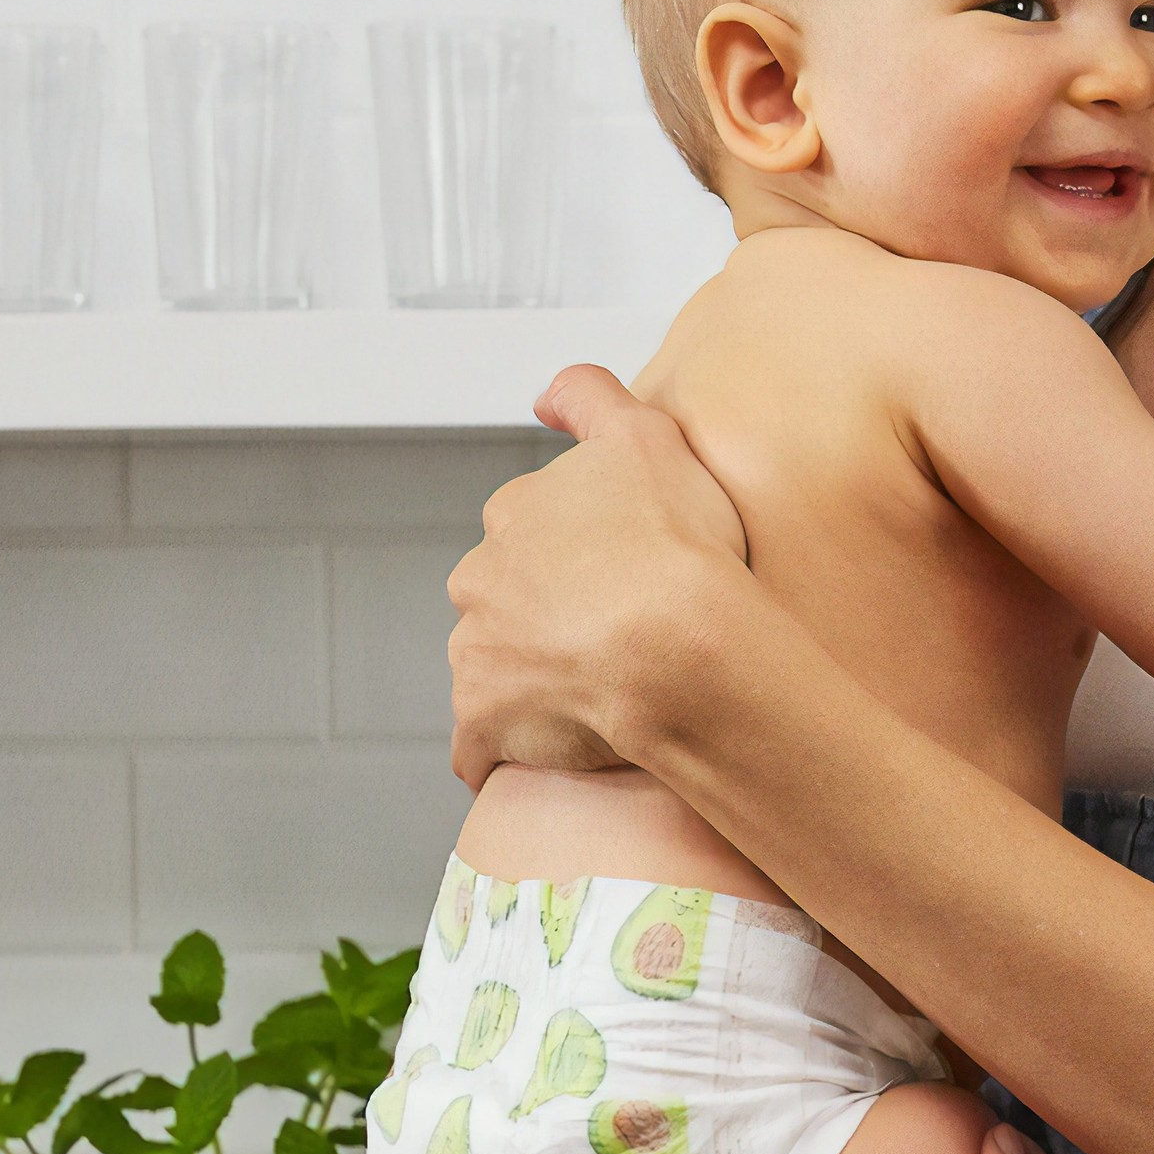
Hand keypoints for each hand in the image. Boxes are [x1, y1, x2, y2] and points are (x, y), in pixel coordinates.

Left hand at [444, 366, 754, 787]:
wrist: (677, 648)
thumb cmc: (678, 547)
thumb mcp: (645, 436)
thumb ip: (591, 397)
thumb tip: (543, 395)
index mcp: (515, 515)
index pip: (530, 534)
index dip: (577, 560)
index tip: (617, 582)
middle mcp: (479, 578)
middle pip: (502, 600)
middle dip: (539, 619)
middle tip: (608, 643)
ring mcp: (475, 652)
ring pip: (492, 667)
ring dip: (527, 683)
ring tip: (593, 703)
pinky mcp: (481, 720)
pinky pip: (480, 744)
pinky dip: (503, 751)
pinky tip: (543, 758)